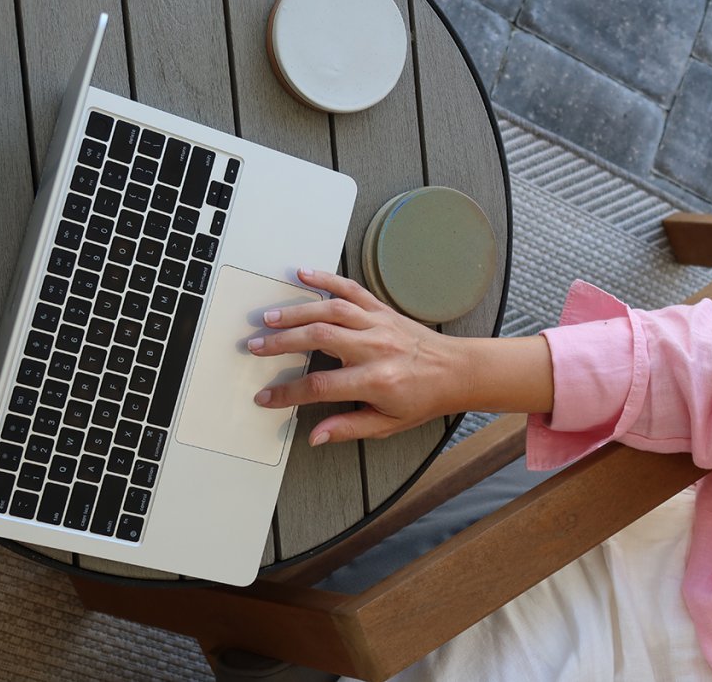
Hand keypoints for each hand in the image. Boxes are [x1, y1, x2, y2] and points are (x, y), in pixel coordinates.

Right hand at [250, 269, 553, 445]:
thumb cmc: (423, 398)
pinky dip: (327, 279)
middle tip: (255, 346)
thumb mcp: (387, 424)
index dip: (287, 393)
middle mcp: (376, 348)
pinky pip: (352, 289)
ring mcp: (379, 324)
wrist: (456, 371)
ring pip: (331, 310)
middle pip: (319, 339)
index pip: (320, 387)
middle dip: (282, 343)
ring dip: (297, 312)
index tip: (266, 397)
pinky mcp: (382, 309)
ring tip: (269, 317)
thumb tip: (315, 436)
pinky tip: (304, 274)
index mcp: (376, 380)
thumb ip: (348, 428)